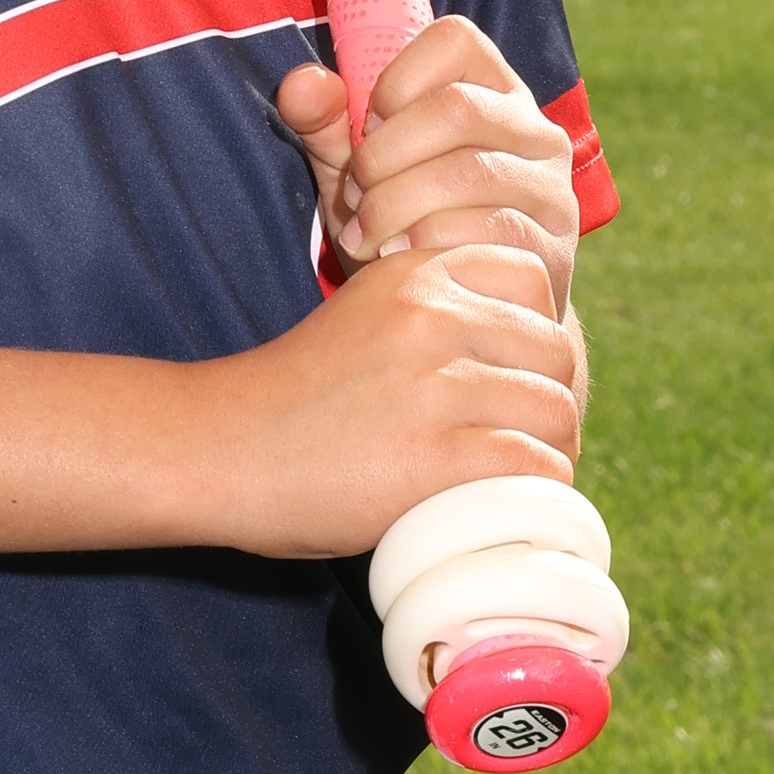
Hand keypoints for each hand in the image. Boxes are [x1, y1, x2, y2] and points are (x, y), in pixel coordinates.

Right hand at [187, 239, 581, 564]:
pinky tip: (496, 499)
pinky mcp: (439, 457)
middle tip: (513, 437)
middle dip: (544, 396)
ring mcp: (438, 387)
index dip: (529, 329)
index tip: (502, 371)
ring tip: (506, 473)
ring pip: (555, 410)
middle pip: (554, 350)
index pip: (531, 277)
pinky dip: (532, 489)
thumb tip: (524, 353)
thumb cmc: (291, 398)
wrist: (218, 450)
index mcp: (415, 275)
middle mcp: (433, 317)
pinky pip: (537, 465)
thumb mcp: (363, 317)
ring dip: (545, 448)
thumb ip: (434, 316)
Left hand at [275, 13, 582, 313]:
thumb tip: (301, 81)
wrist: (462, 314)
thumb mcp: (361, 172)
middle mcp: (535, 131)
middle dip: (384, 155)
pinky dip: (425, 248)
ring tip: (366, 237)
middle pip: (457, 108)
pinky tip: (399, 265)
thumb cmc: (406, 227)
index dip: (396, 80)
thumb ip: (327, 124)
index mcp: (492, 91)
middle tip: (355, 197)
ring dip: (396, 206)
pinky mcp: (554, 248)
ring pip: (469, 173)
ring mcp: (551, 189)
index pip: (455, 39)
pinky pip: (484, 234)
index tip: (367, 129)